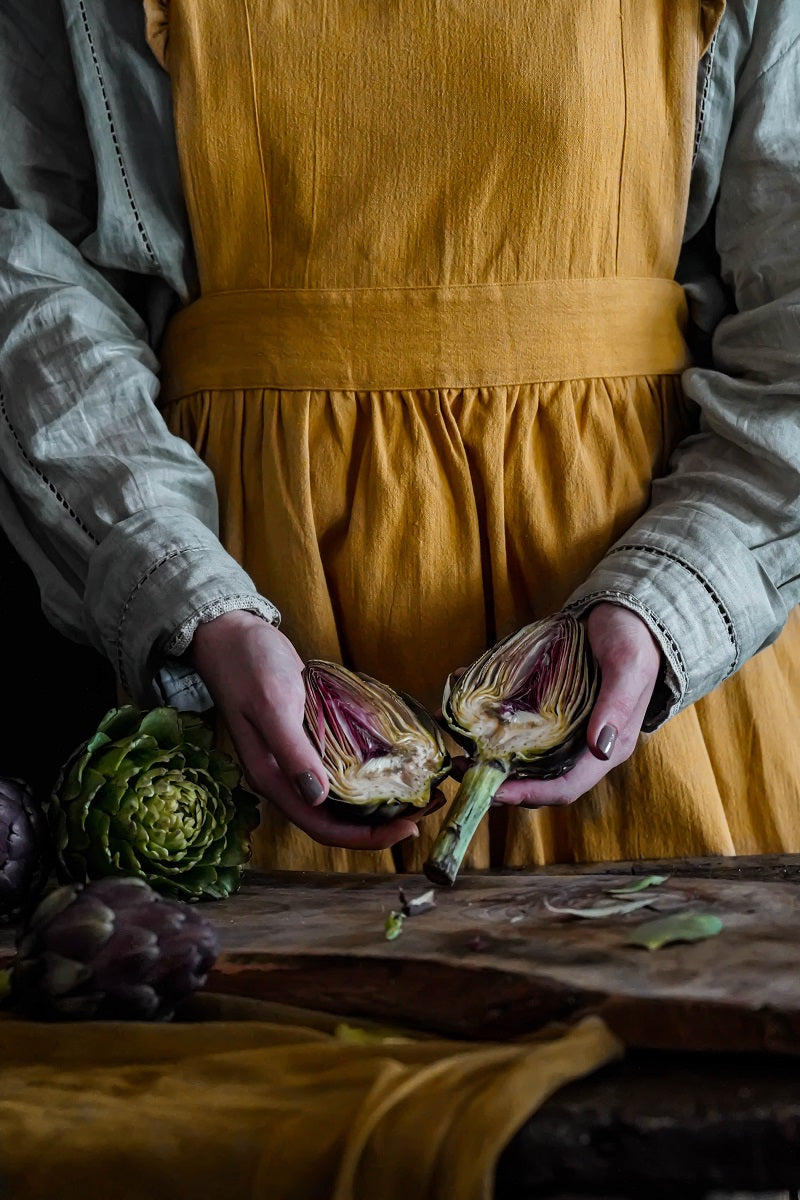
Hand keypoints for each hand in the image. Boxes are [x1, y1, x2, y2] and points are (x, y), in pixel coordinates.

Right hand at [189, 611, 428, 848]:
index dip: (365, 837)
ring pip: (342, 797)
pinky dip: (369, 772)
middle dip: (381, 823)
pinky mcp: (309, 740)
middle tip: (427, 808)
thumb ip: (293, 751)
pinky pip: (342, 769)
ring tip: (420, 789)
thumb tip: (316, 797)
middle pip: (337, 819)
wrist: (230, 634)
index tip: (407, 828)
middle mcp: (286, 778)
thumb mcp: (273, 705)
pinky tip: (396, 763)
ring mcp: (297, 760)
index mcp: (272, 779)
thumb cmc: (247, 665)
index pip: (323, 827)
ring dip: (379, 801)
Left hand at [453, 603, 661, 807]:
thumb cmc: (633, 641)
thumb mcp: (627, 667)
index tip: (495, 792)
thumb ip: (616, 706)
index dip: (530, 794)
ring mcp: (560, 728)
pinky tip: (458, 701)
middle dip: (497, 778)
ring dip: (483, 750)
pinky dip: (484, 715)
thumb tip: (597, 750)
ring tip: (451, 737)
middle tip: (460, 767)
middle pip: (535, 778)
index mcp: (606, 747)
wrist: (627, 613)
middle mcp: (580, 745)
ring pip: (519, 753)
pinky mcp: (544, 709)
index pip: (565, 787)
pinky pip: (513, 721)